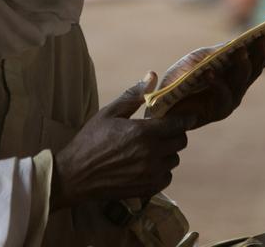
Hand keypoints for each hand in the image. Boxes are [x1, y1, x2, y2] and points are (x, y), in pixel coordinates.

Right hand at [50, 73, 192, 210]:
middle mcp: (151, 154)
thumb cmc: (90, 140)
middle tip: (162, 131)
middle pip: (180, 142)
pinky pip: (166, 177)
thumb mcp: (109, 113)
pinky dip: (161, 170)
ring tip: (151, 148)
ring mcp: (150, 173)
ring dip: (167, 152)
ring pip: (174, 159)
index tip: (188, 116)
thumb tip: (152, 76)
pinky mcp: (147, 188)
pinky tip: (146, 164)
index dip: (186, 119)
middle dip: (175, 134)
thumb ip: (133, 95)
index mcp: (143, 132)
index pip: (178, 124)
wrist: (75, 175)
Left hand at [157, 33, 264, 128]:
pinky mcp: (217, 111)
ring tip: (241, 50)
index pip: (258, 59)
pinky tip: (210, 72)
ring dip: (242, 65)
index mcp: (237, 72)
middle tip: (264, 38)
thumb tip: (237, 42)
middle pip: (255, 69)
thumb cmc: (182, 78)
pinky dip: (216, 82)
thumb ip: (218, 53)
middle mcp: (238, 86)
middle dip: (261, 53)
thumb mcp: (200, 59)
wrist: (164, 103)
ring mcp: (230, 100)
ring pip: (241, 81)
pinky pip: (221, 95)